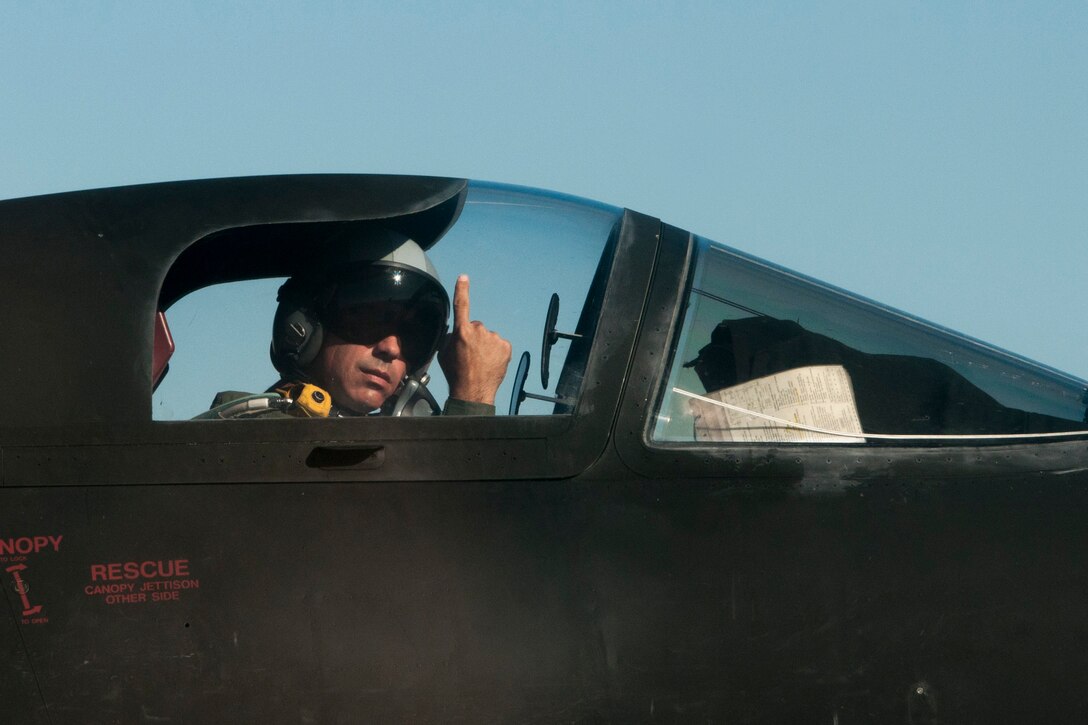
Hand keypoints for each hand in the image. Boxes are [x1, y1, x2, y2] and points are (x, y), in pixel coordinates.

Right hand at [438, 275, 511, 404]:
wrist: (473, 391)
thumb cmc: (456, 374)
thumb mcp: (444, 354)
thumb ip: (450, 338)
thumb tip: (455, 332)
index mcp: (462, 331)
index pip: (462, 305)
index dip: (462, 290)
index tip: (464, 278)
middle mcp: (479, 331)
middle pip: (476, 328)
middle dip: (474, 338)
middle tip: (471, 355)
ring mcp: (494, 338)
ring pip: (488, 338)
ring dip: (486, 346)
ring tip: (481, 362)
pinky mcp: (505, 346)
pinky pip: (499, 345)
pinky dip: (496, 352)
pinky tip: (490, 363)